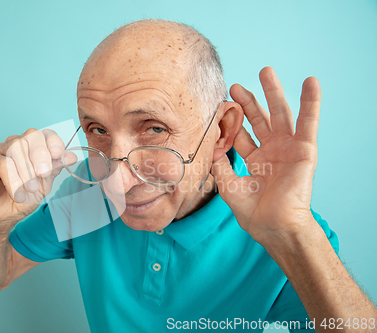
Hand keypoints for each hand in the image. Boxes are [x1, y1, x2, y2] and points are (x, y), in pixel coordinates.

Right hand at [0, 128, 75, 225]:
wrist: (4, 215)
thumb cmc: (24, 196)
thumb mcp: (45, 183)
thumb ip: (55, 168)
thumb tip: (71, 156)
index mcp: (34, 147)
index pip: (46, 134)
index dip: (54, 142)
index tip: (58, 155)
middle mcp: (18, 143)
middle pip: (31, 136)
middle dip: (41, 155)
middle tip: (44, 174)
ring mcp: (1, 149)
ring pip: (16, 147)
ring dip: (27, 171)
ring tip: (30, 189)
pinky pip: (3, 163)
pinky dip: (13, 180)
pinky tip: (17, 194)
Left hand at [212, 67, 320, 244]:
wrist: (275, 228)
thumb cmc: (255, 214)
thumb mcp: (229, 187)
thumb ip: (220, 166)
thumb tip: (208, 149)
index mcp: (256, 160)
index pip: (241, 135)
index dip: (231, 121)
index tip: (219, 106)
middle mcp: (272, 151)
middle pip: (259, 119)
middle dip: (248, 101)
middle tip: (234, 85)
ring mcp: (288, 149)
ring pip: (281, 114)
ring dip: (274, 93)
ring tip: (265, 71)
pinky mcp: (304, 150)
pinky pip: (309, 122)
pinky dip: (311, 102)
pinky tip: (310, 82)